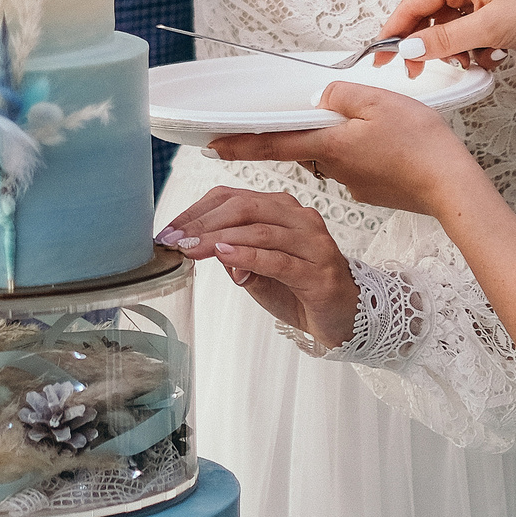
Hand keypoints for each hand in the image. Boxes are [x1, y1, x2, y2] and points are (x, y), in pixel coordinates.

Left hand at [156, 187, 358, 346]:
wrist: (346, 319)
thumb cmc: (299, 290)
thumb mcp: (257, 270)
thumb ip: (233, 253)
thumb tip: (201, 245)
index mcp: (282, 210)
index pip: (233, 197)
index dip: (196, 211)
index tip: (169, 230)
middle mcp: (300, 219)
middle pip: (245, 207)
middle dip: (203, 222)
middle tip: (175, 239)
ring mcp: (313, 243)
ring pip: (260, 229)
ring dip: (218, 238)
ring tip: (191, 248)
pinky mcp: (319, 272)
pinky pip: (278, 258)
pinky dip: (247, 255)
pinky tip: (224, 255)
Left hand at [208, 82, 483, 216]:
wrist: (451, 189)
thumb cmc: (419, 146)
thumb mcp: (378, 102)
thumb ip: (343, 94)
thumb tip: (323, 96)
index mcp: (330, 145)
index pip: (273, 144)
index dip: (241, 144)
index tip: (213, 147)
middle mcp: (335, 169)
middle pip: (308, 147)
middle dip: (307, 134)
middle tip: (320, 119)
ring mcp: (354, 185)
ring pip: (336, 156)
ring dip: (342, 142)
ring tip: (376, 130)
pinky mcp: (373, 192)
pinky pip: (359, 167)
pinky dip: (366, 155)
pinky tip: (390, 148)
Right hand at [370, 0, 515, 75]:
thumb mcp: (487, 28)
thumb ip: (444, 39)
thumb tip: (408, 49)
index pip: (413, 3)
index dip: (394, 31)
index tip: (381, 58)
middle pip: (430, 15)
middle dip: (428, 45)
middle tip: (421, 72)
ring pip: (453, 27)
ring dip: (457, 49)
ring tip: (474, 63)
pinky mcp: (498, 8)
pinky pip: (473, 30)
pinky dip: (476, 47)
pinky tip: (492, 58)